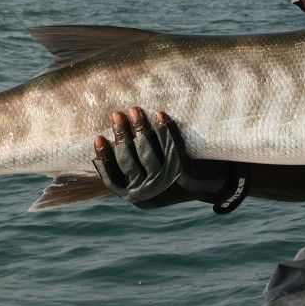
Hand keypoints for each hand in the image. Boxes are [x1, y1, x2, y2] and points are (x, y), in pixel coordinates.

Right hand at [92, 107, 247, 213]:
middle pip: (128, 161)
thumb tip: (103, 143)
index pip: (111, 178)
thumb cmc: (169, 180)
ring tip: (135, 109)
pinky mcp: (183, 171)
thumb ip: (128, 170)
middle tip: (117, 114)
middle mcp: (148, 192)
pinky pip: (171, 147)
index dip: (103, 158)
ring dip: (141, 128)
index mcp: (133, 196)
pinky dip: (165, 129)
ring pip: (148, 152)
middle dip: (122, 135)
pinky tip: (159, 114)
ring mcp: (165, 182)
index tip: (98, 137)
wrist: (206, 188)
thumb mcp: (145, 183)